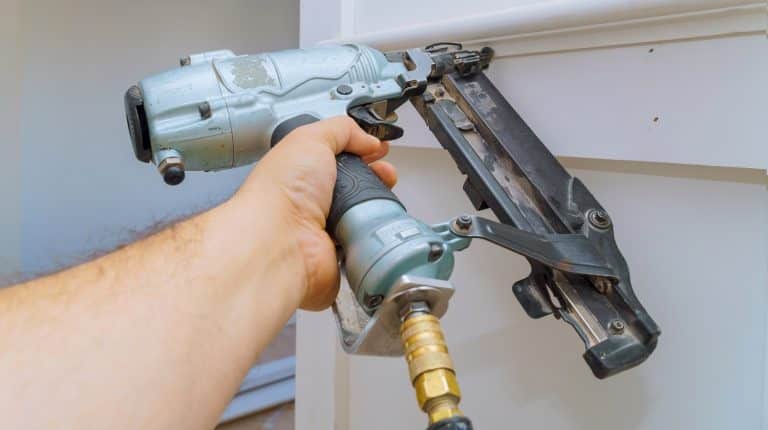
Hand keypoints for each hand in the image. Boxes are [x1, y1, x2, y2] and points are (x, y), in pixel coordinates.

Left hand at [235, 116, 396, 309]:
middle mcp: (310, 199)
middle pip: (353, 184)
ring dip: (376, 202)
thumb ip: (341, 130)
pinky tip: (374, 221)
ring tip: (383, 194)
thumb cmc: (282, 192)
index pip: (335, 156)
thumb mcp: (311, 139)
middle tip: (385, 173)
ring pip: (362, 211)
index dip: (359, 149)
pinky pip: (365, 239)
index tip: (379, 148)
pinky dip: (373, 231)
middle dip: (375, 174)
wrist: (281, 242)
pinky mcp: (338, 253)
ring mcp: (325, 228)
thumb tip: (367, 138)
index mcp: (300, 171)